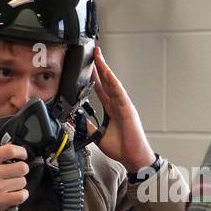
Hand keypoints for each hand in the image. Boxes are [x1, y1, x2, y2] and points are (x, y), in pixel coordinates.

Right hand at [0, 143, 29, 210]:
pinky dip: (21, 195)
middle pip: (22, 167)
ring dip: (19, 184)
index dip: (21, 151)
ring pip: (22, 182)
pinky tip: (15, 194)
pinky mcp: (0, 201)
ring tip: (11, 185)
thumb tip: (10, 150)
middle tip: (16, 173)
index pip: (10, 150)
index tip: (23, 155)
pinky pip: (22, 195)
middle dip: (21, 170)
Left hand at [90, 46, 155, 174]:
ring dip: (105, 69)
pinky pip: (119, 92)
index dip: (94, 77)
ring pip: (112, 83)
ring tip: (98, 56)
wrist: (133, 158)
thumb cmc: (122, 147)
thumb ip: (89, 126)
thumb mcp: (98, 136)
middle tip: (93, 52)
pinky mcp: (128, 109)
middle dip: (99, 66)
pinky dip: (113, 82)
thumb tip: (77, 120)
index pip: (101, 88)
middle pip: (107, 81)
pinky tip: (107, 73)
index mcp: (112, 109)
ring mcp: (123, 105)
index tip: (87, 66)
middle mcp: (118, 104)